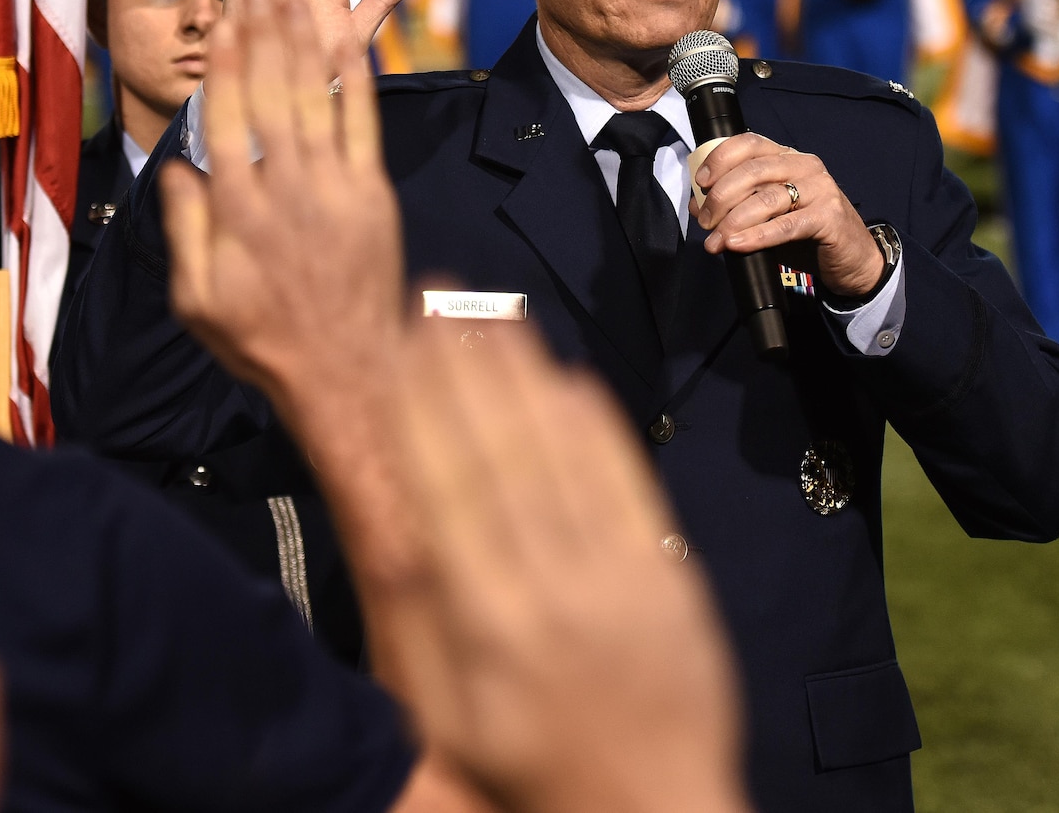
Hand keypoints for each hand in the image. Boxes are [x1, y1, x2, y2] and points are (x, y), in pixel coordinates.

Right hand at [160, 0, 406, 420]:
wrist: (347, 373)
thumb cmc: (266, 342)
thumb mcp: (198, 301)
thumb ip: (185, 232)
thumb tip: (180, 172)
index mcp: (238, 212)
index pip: (227, 120)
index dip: (224, 67)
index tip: (221, 27)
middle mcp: (285, 189)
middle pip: (271, 95)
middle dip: (264, 38)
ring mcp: (334, 190)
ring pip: (316, 100)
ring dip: (305, 46)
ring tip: (295, 1)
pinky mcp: (373, 196)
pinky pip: (364, 126)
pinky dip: (356, 84)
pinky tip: (349, 47)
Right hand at [376, 320, 746, 812]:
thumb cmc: (523, 771)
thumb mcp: (439, 712)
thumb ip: (414, 619)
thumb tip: (389, 523)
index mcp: (486, 623)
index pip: (447, 486)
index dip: (423, 403)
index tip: (402, 342)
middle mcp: (552, 589)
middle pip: (501, 450)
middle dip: (464, 362)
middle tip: (438, 293)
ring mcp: (619, 579)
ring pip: (563, 452)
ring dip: (525, 372)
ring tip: (494, 310)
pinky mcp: (669, 579)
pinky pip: (627, 484)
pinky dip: (597, 425)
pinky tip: (568, 376)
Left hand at [694, 133, 884, 298]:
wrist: (850, 258)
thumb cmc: (803, 232)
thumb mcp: (766, 213)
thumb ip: (735, 203)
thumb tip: (697, 204)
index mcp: (786, 157)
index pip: (749, 143)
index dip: (720, 159)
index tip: (701, 182)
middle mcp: (804, 165)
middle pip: (752, 171)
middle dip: (721, 197)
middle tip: (706, 222)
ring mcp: (820, 188)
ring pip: (766, 198)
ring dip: (734, 221)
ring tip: (716, 241)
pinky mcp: (829, 216)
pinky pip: (785, 225)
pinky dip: (757, 236)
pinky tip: (738, 244)